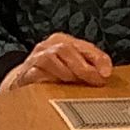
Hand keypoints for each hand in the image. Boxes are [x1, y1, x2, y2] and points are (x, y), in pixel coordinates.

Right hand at [0, 34, 114, 92]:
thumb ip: (89, 67)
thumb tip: (105, 74)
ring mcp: (34, 58)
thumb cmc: (53, 73)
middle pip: (66, 49)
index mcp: (63, 41)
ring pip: (50, 59)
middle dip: (83, 67)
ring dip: (65, 73)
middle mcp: (48, 46)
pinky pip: (35, 74)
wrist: (23, 80)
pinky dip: (47, 80)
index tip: (107, 73)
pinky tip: (56, 87)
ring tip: (75, 85)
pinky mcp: (25, 73)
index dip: (97, 58)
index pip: (84, 47)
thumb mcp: (73, 66)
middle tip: (95, 81)